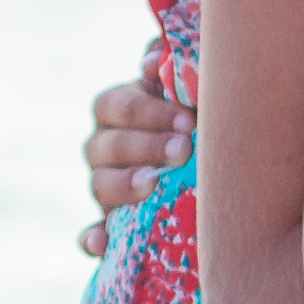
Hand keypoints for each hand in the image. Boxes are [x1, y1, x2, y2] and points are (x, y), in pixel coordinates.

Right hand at [79, 39, 191, 256]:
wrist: (211, 165)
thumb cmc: (200, 117)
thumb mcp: (189, 90)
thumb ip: (174, 69)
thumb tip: (155, 60)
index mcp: (119, 111)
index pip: (116, 106)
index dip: (149, 111)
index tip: (189, 120)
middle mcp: (105, 147)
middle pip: (106, 145)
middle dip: (146, 145)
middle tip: (184, 149)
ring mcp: (106, 187)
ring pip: (99, 185)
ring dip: (125, 184)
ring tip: (152, 184)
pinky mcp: (111, 225)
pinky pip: (93, 234)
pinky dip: (93, 238)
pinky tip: (101, 243)